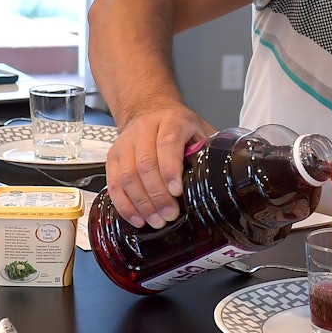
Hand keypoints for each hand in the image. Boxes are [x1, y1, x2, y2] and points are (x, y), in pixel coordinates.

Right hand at [104, 104, 213, 227]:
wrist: (149, 111)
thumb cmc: (178, 126)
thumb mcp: (199, 130)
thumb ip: (207, 149)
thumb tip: (219, 176)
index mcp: (171, 120)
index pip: (167, 143)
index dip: (170, 169)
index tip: (176, 191)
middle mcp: (144, 129)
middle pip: (145, 164)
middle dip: (157, 194)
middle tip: (169, 214)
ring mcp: (125, 143)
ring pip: (127, 176)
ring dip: (141, 203)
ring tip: (156, 220)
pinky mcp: (112, 157)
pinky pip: (114, 183)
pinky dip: (124, 204)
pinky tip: (137, 217)